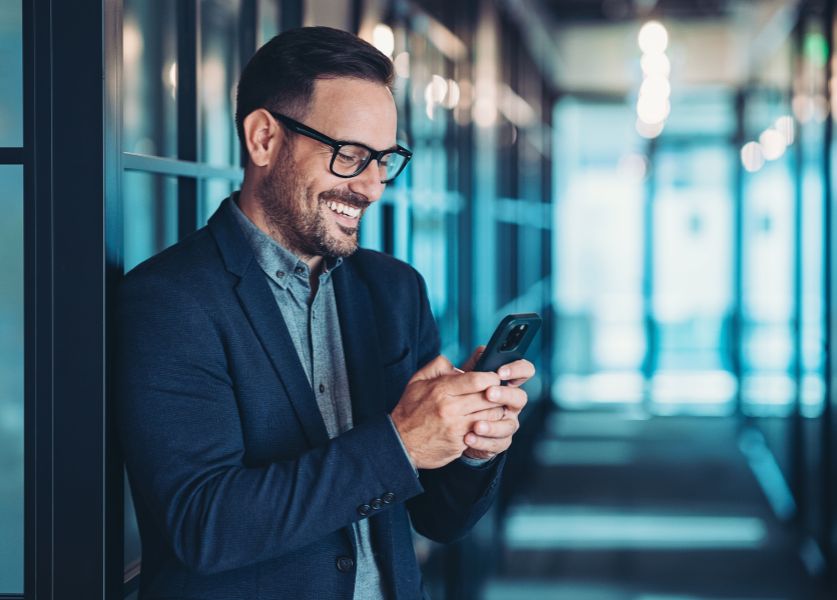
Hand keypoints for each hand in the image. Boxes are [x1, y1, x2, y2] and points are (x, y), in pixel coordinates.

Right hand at [390, 355, 504, 468]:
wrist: (400, 443)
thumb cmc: (409, 411)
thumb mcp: (417, 382)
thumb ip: (437, 366)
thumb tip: (457, 363)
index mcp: (441, 389)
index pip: (477, 380)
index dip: (491, 377)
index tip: (493, 377)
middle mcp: (450, 408)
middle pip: (488, 397)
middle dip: (496, 394)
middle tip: (497, 393)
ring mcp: (456, 427)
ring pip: (490, 415)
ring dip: (494, 411)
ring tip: (491, 407)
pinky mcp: (460, 443)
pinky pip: (482, 432)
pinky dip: (486, 427)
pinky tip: (483, 423)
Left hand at [460, 346, 534, 459]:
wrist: (459, 426)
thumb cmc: (468, 396)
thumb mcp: (470, 379)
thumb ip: (476, 365)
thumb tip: (482, 350)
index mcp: (508, 384)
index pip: (524, 371)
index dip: (517, 369)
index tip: (501, 371)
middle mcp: (512, 404)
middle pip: (520, 397)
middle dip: (505, 395)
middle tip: (489, 394)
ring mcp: (508, 423)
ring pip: (509, 425)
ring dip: (492, 425)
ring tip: (476, 425)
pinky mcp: (500, 442)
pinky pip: (496, 443)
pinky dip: (482, 441)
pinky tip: (468, 438)